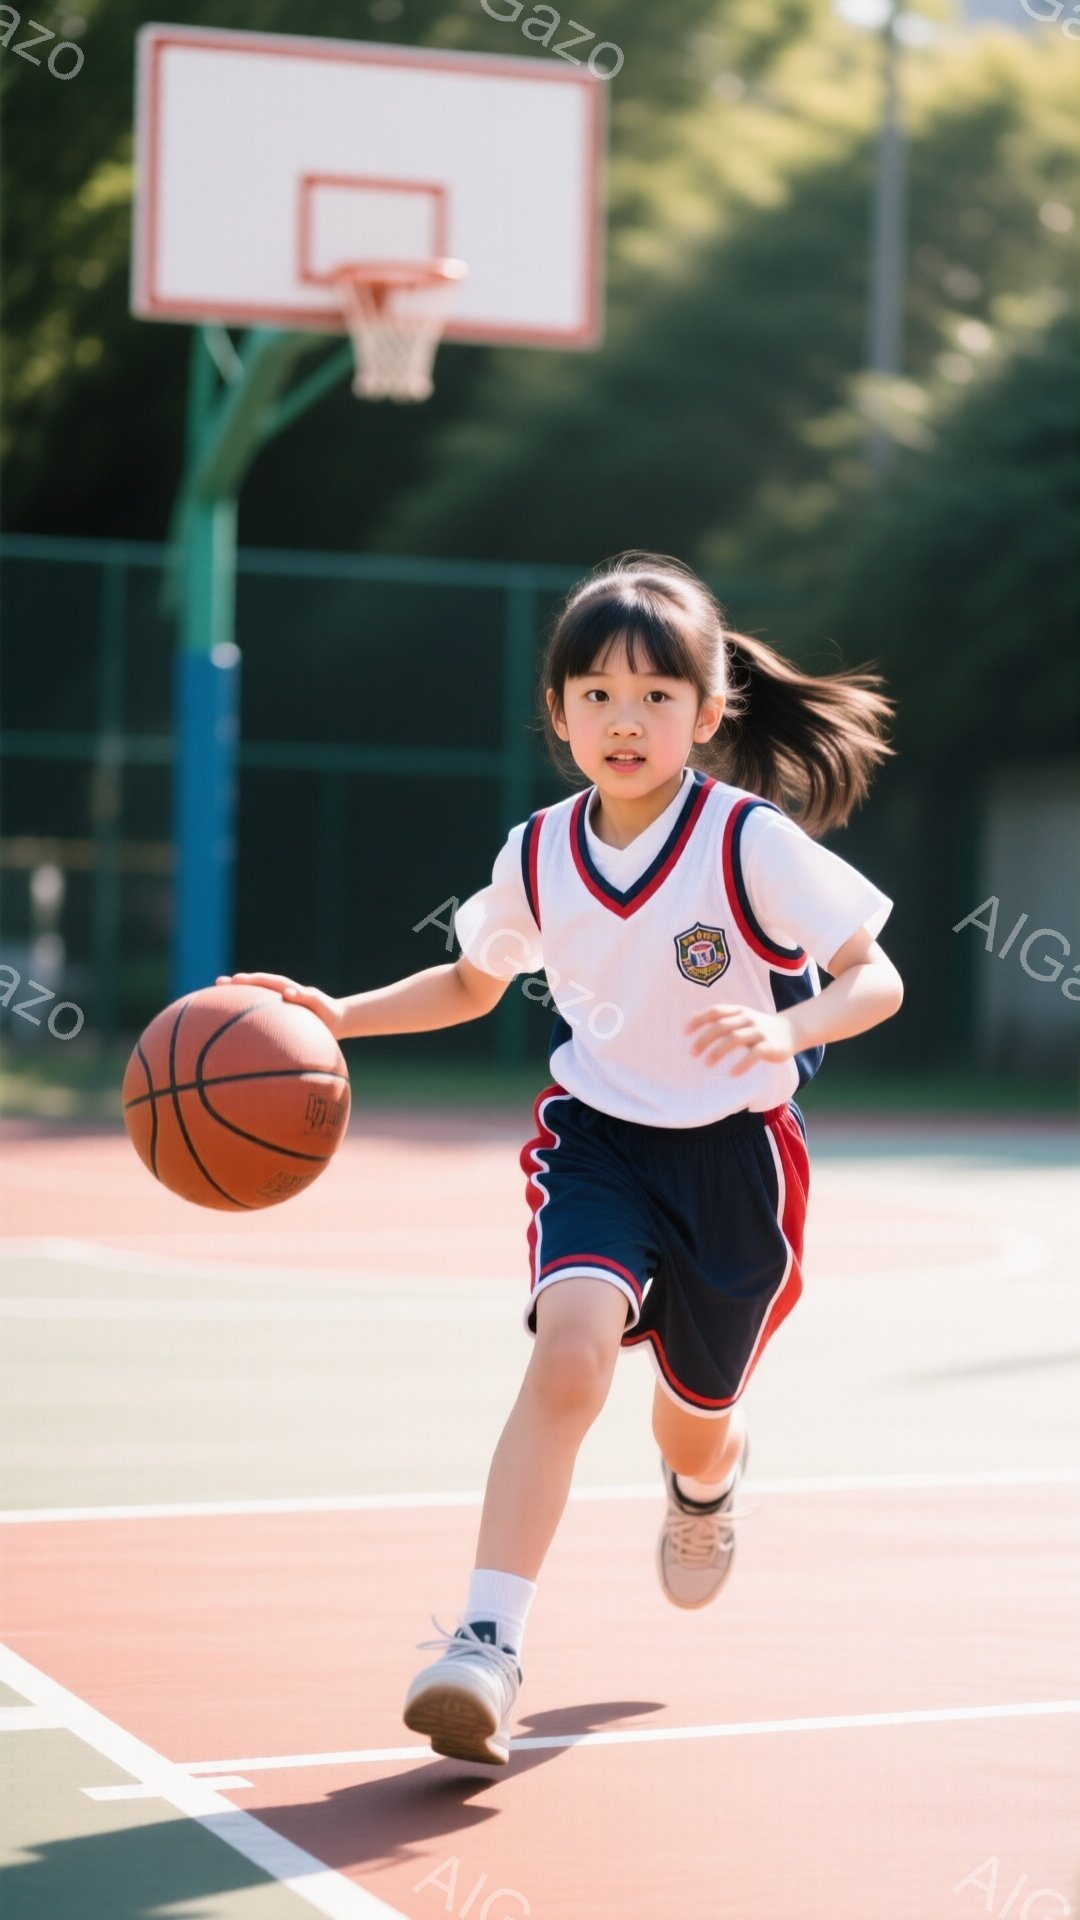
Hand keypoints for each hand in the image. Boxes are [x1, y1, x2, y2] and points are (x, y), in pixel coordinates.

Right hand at [215, 972, 345, 1040]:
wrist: (336, 1020)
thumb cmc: (329, 1012)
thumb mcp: (321, 1004)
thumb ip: (307, 997)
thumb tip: (289, 992)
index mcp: (290, 989)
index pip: (268, 981)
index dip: (253, 980)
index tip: (236, 979)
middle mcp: (281, 992)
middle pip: (257, 985)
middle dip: (238, 984)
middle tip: (218, 983)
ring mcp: (278, 1001)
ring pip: (255, 997)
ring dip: (239, 996)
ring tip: (217, 996)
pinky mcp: (278, 1013)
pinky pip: (259, 1010)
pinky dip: (246, 1010)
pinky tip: (230, 1021)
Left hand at [685, 1004, 797, 1076]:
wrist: (791, 1030)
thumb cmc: (759, 1028)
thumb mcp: (742, 1019)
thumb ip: (724, 1022)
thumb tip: (697, 1033)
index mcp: (739, 1011)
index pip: (715, 1011)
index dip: (698, 1020)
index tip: (684, 1032)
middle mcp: (747, 1018)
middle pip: (721, 1026)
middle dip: (704, 1039)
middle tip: (692, 1054)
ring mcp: (759, 1032)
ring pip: (735, 1039)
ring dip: (718, 1051)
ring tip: (707, 1064)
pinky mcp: (769, 1046)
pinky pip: (753, 1055)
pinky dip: (741, 1064)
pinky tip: (731, 1074)